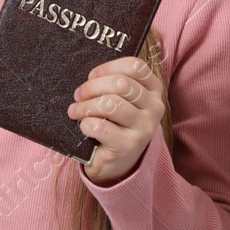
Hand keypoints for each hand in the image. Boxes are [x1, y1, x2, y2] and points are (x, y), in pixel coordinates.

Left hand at [69, 56, 164, 184]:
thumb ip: (114, 84)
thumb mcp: (123, 100)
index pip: (135, 66)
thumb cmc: (116, 123)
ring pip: (110, 104)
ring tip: (75, 111)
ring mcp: (144, 128)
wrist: (117, 162)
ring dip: (85, 106)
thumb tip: (92, 77)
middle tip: (78, 95)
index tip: (92, 76)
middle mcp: (154, 107)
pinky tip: (85, 127)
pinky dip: (86, 124)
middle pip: (120, 84)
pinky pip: (100, 126)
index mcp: (153, 90)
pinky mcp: (128, 146)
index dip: (109, 67)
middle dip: (92, 87)